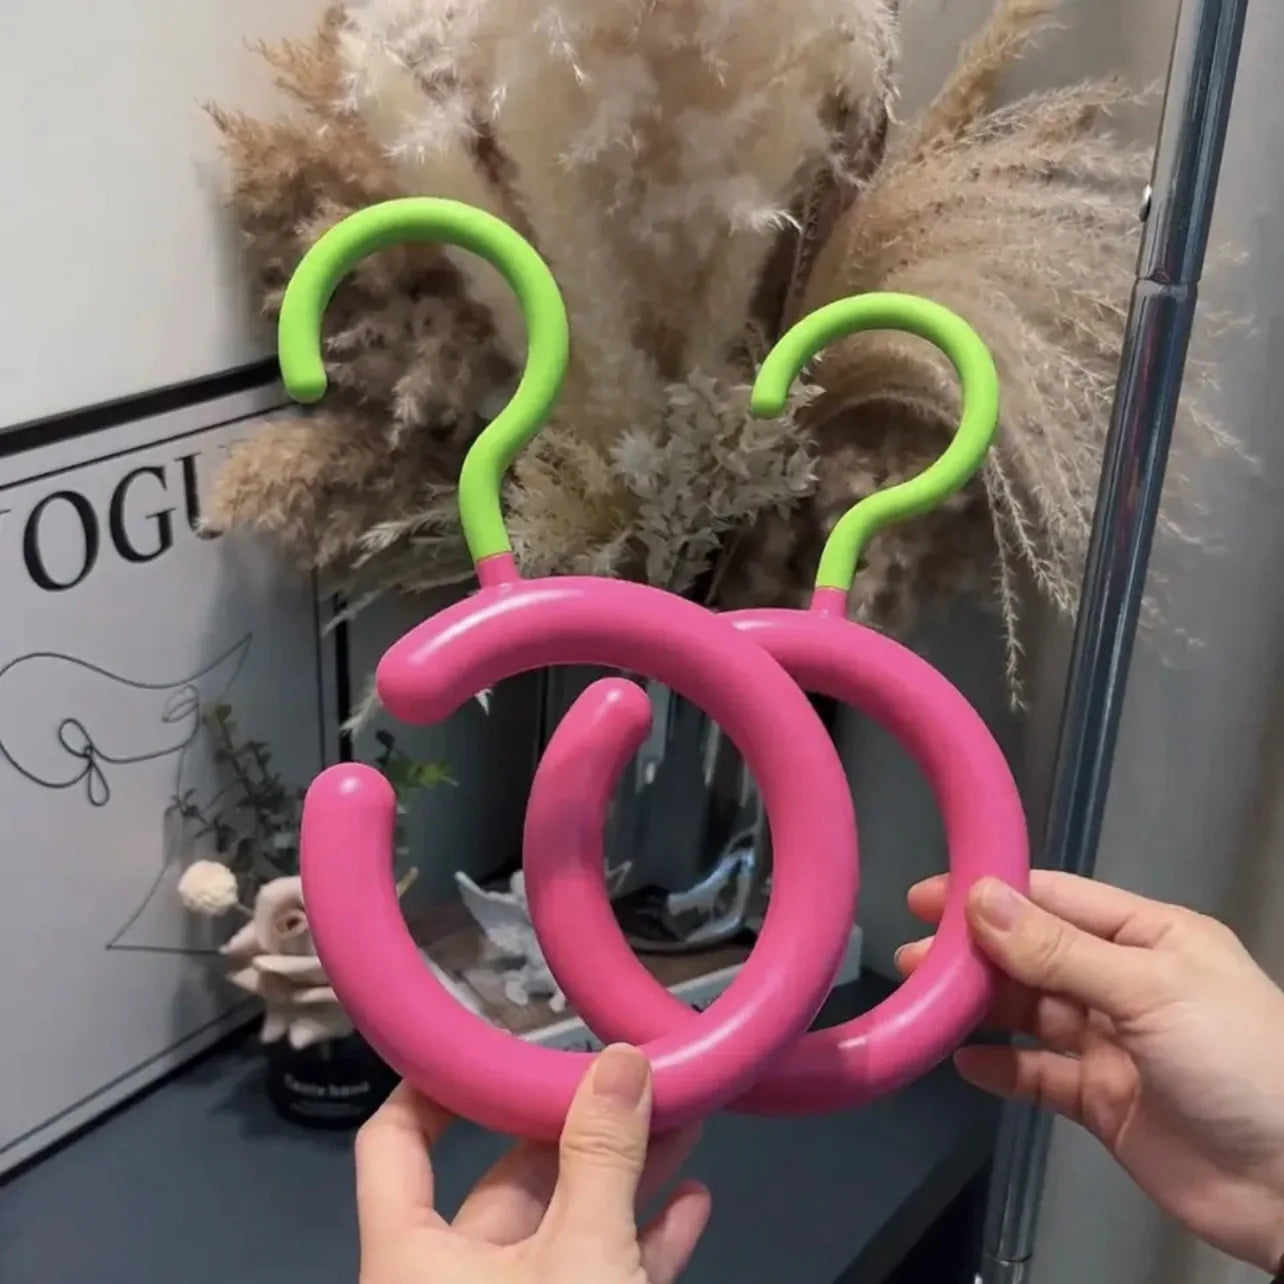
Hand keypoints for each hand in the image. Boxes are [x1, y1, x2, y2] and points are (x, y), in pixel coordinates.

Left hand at [355, 1044, 710, 1283]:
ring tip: (680, 1120)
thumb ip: (602, 1156)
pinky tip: (690, 1204)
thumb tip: (623, 1057)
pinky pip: (597, 1276)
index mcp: (412, 1255)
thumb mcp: (583, 1255)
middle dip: (578, 1126)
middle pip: (505, 1179)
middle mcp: (451, 1279)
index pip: (392, 1142)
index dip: (430, 1082)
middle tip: (634, 1077)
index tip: (488, 1035)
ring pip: (563, 1227)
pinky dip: (641, 1242)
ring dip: (624, 1177)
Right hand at [898, 872, 1283, 1272]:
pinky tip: (962, 1063)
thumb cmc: (1234, 1062)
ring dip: (981, 1006)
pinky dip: (1002, 1069)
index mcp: (1151, 937)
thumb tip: (980, 899)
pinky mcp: (1103, 1102)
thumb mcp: (1148, 990)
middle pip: (1036, 955)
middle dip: (976, 952)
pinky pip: (1039, 1076)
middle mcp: (1127, 982)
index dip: (993, 894)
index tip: (929, 896)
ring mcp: (1114, 1044)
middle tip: (913, 955)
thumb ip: (1058, 950)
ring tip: (926, 1000)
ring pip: (1031, 1013)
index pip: (1057, 900)